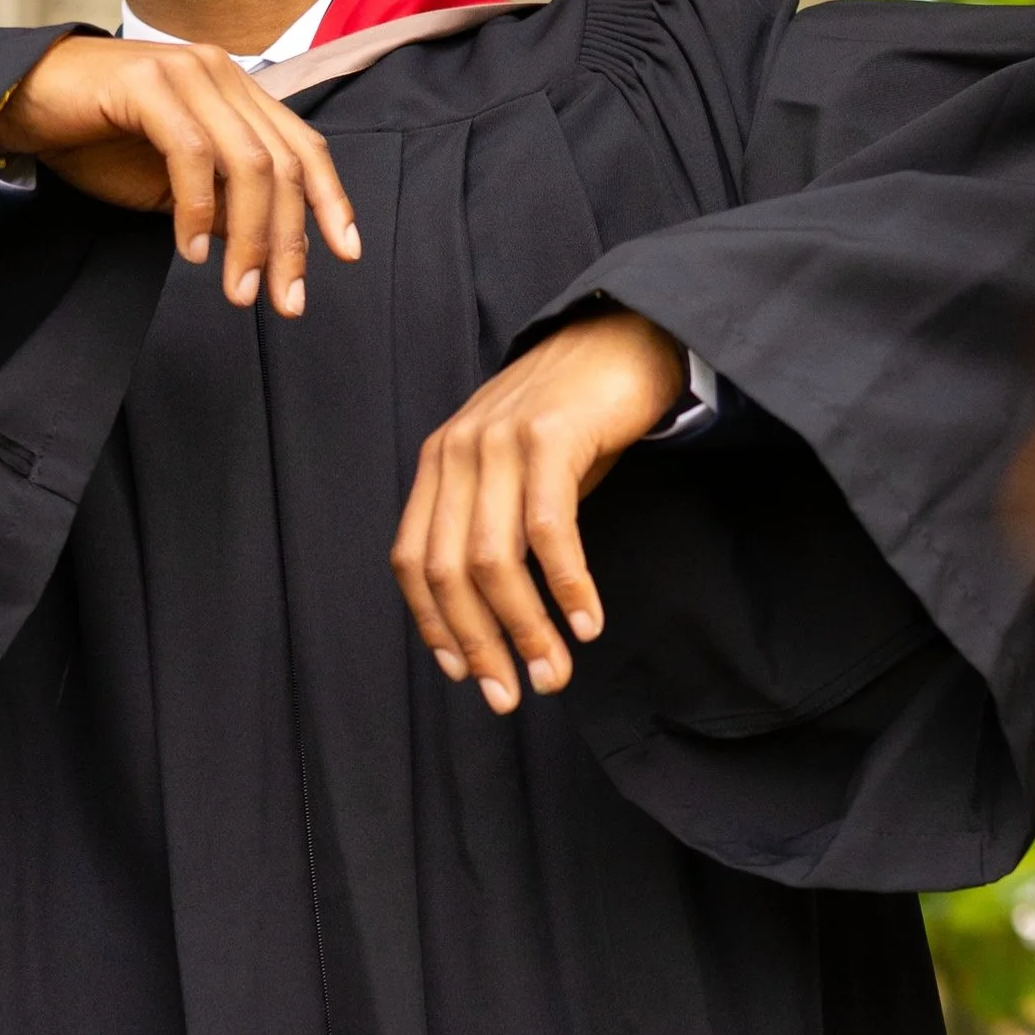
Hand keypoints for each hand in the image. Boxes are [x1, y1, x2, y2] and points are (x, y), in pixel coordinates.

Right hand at [0, 35, 358, 311]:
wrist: (21, 104)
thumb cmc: (96, 140)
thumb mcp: (174, 184)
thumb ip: (225, 203)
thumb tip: (272, 243)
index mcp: (237, 91)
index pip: (303, 147)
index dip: (331, 202)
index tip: (347, 256)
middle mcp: (221, 73)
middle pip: (284, 164)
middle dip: (290, 240)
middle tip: (286, 302)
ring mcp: (187, 72)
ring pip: (248, 164)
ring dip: (250, 237)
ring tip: (239, 291)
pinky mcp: (148, 82)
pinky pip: (193, 155)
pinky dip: (197, 210)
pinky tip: (191, 252)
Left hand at [392, 312, 688, 710]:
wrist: (621, 339)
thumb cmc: (573, 420)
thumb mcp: (515, 474)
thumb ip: (494, 527)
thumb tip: (493, 618)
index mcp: (438, 464)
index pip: (412, 561)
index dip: (434, 626)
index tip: (466, 674)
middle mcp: (456, 451)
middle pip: (448, 570)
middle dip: (480, 643)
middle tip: (512, 695)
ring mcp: (499, 441)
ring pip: (494, 558)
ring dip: (525, 627)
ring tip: (554, 672)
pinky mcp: (550, 436)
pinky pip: (549, 528)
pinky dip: (567, 584)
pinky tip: (587, 622)